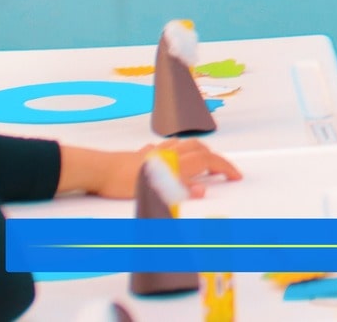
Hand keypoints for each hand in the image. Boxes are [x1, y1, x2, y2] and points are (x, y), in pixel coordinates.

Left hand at [87, 140, 242, 199]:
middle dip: (215, 159)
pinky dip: (174, 151)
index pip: (209, 161)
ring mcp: (155, 152)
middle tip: (223, 172)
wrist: (99, 171)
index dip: (226, 167)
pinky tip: (169, 157)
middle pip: (200, 149)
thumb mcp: (155, 192)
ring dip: (198, 151)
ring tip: (202, 162)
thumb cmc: (124, 183)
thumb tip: (201, 190)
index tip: (236, 176)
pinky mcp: (142, 154)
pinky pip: (164, 148)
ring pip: (184, 145)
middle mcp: (169, 154)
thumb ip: (180, 191)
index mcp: (175, 163)